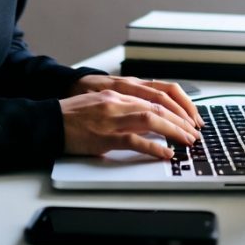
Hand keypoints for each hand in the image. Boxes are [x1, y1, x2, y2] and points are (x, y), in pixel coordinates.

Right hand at [59, 75, 202, 159]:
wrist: (49, 121)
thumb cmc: (74, 115)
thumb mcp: (102, 102)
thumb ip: (123, 107)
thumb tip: (148, 119)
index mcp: (118, 91)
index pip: (157, 94)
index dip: (178, 105)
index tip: (190, 117)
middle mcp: (118, 100)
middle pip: (158, 105)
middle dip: (181, 119)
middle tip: (194, 132)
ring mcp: (112, 117)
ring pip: (151, 119)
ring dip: (173, 130)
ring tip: (187, 141)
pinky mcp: (105, 136)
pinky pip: (134, 140)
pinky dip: (154, 147)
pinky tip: (166, 153)